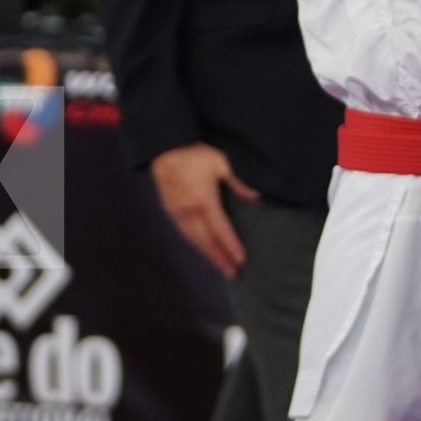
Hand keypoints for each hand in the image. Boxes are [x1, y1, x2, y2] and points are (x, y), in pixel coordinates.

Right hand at [149, 141, 260, 277]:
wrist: (165, 147)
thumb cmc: (196, 153)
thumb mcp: (222, 162)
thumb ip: (238, 181)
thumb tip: (255, 197)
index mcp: (204, 201)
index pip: (220, 230)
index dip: (231, 246)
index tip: (241, 260)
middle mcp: (189, 212)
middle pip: (206, 241)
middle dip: (220, 258)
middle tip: (232, 274)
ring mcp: (177, 212)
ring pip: (193, 240)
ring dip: (207, 254)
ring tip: (219, 266)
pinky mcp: (170, 209)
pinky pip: (184, 233)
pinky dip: (195, 244)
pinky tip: (201, 248)